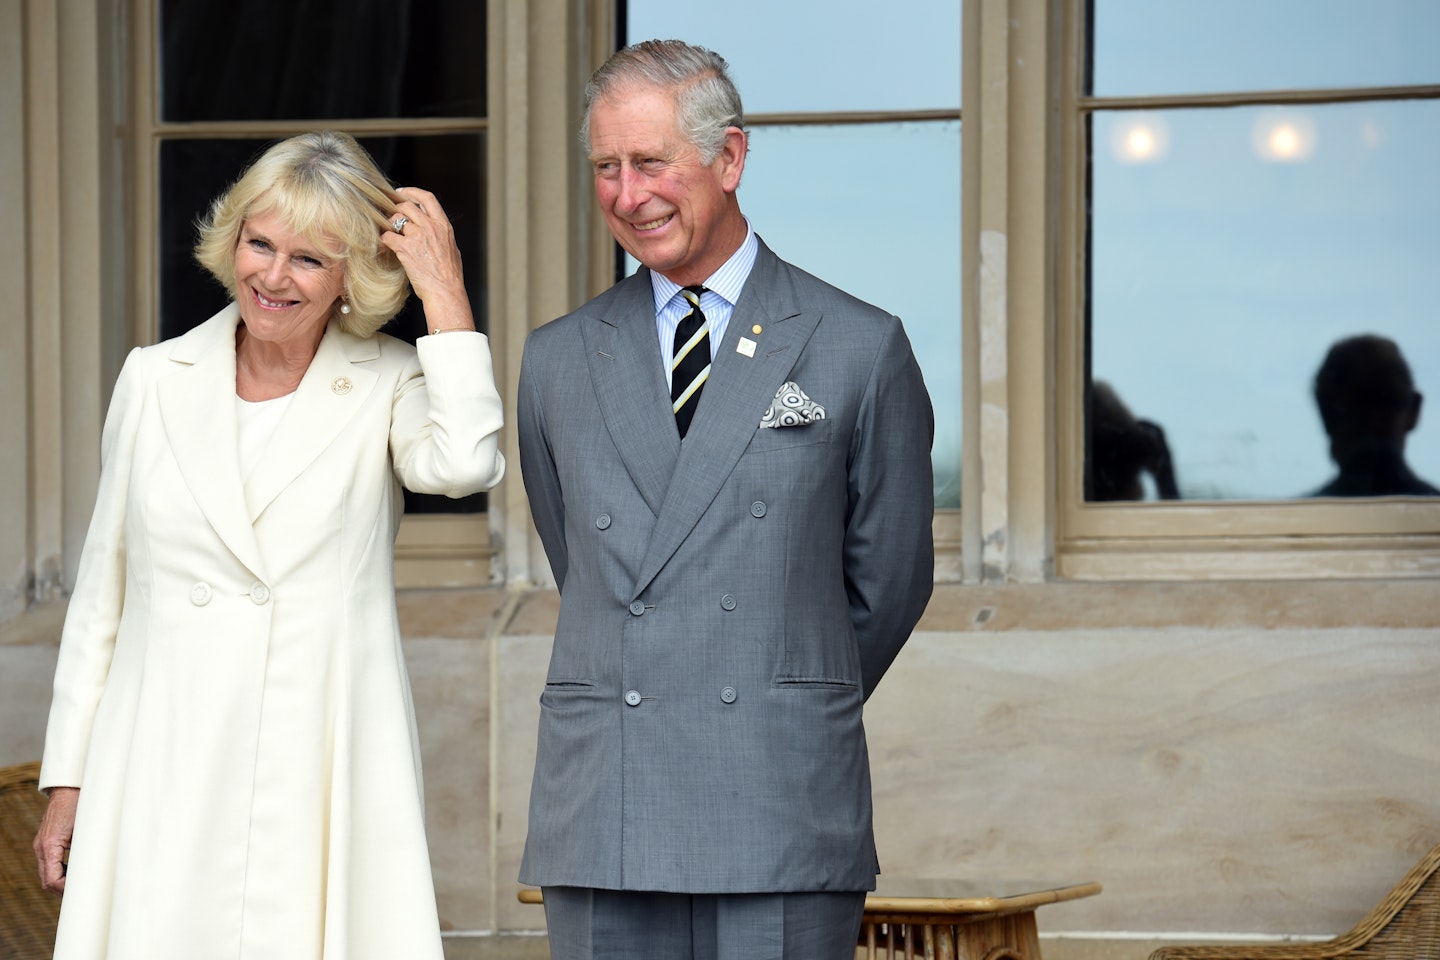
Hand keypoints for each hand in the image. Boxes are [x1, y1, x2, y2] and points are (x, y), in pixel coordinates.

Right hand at [34, 786, 78, 894]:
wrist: (69, 788)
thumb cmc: (80, 804)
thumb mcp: (86, 827)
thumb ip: (86, 848)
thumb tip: (92, 868)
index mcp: (50, 845)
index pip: (52, 880)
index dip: (66, 889)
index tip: (82, 889)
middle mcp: (41, 847)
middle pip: (46, 881)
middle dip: (63, 889)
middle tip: (83, 891)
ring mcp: (41, 844)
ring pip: (46, 874)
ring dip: (61, 881)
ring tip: (80, 882)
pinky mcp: (45, 841)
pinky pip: (48, 863)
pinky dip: (59, 871)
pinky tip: (74, 870)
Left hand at [382, 186, 475, 333]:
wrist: (446, 291)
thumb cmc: (450, 276)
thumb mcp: (452, 248)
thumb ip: (441, 235)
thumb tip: (434, 230)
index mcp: (443, 226)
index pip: (427, 199)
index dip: (412, 192)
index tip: (402, 192)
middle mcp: (430, 227)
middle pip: (407, 206)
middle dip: (395, 208)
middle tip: (389, 214)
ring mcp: (418, 236)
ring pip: (395, 219)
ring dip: (388, 224)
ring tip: (387, 231)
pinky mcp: (405, 248)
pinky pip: (387, 236)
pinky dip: (382, 239)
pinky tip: (383, 244)